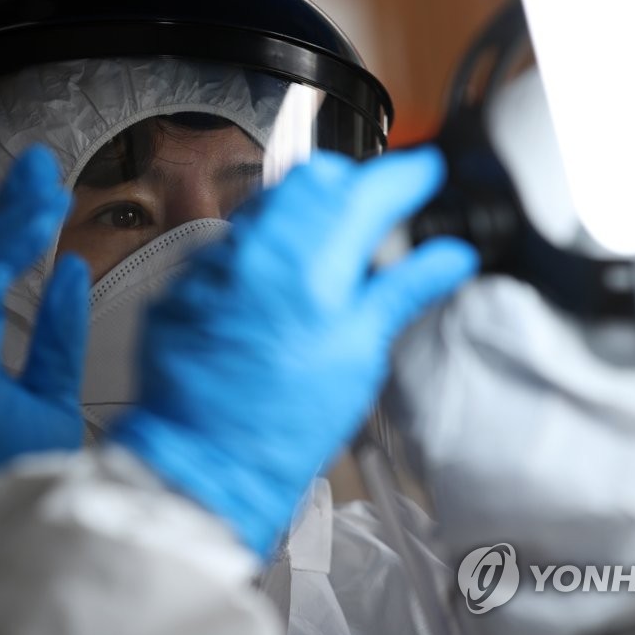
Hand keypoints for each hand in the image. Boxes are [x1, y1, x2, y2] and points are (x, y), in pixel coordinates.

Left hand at [109, 146, 477, 555]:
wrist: (207, 461)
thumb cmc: (286, 421)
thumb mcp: (361, 353)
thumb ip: (404, 290)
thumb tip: (449, 257)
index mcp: (310, 263)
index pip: (370, 188)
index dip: (408, 174)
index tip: (427, 173)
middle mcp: (255, 248)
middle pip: (315, 177)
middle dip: (354, 182)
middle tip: (379, 214)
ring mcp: (213, 262)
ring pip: (270, 201)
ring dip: (308, 209)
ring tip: (330, 253)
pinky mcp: (185, 282)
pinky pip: (233, 239)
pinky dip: (267, 245)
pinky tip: (280, 283)